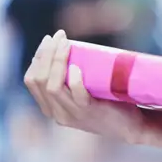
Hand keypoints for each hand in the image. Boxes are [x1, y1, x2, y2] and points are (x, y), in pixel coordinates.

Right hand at [24, 30, 152, 144]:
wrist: (129, 126)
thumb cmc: (105, 101)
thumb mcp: (80, 93)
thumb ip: (70, 78)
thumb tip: (66, 47)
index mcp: (50, 106)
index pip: (31, 80)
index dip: (38, 57)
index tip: (49, 40)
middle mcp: (56, 113)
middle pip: (39, 80)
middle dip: (46, 54)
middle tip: (58, 36)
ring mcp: (72, 114)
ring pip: (53, 87)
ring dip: (58, 60)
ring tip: (66, 43)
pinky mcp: (90, 112)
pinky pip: (77, 96)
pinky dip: (74, 80)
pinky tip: (76, 67)